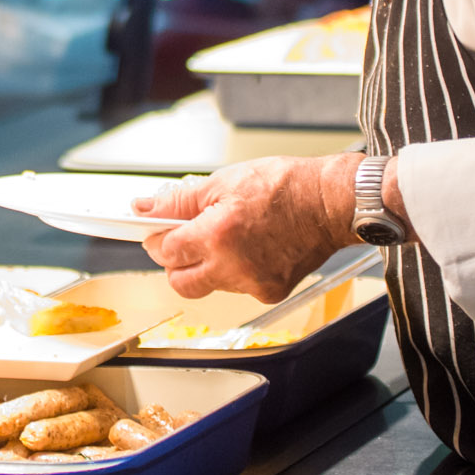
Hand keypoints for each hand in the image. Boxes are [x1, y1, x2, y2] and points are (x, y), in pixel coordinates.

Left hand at [135, 154, 361, 301]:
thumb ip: (178, 201)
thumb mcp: (222, 182)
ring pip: (209, 285)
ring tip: (227, 236)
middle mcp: (234, 267)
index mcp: (218, 235)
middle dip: (175, 262)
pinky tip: (249, 248)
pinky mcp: (270, 293)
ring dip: (207, 264)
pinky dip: (234, 271)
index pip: (166, 251)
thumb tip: (144, 208)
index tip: (159, 229)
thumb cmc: (285, 187)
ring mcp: (253, 284)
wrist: (330, 203)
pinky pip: (237, 288)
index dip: (158, 237)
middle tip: (184, 239)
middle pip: (181, 282)